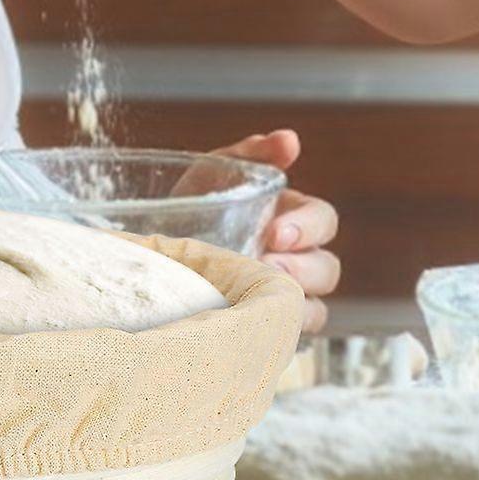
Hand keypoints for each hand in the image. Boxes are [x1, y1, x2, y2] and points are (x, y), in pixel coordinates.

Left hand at [210, 129, 339, 333]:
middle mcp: (296, 260)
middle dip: (302, 269)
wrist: (151, 250)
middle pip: (327, 269)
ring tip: (254, 296)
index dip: (308, 228)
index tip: (276, 232)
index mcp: (294, 218)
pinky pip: (286, 339)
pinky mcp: (264, 327)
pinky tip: (248, 324)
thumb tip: (289, 140)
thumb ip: (253, 154)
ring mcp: (282, 297)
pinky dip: (275, 334)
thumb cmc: (193, 205)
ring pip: (315, 309)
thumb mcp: (217, 170)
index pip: (324, 221)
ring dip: (293, 304)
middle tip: (265, 265)